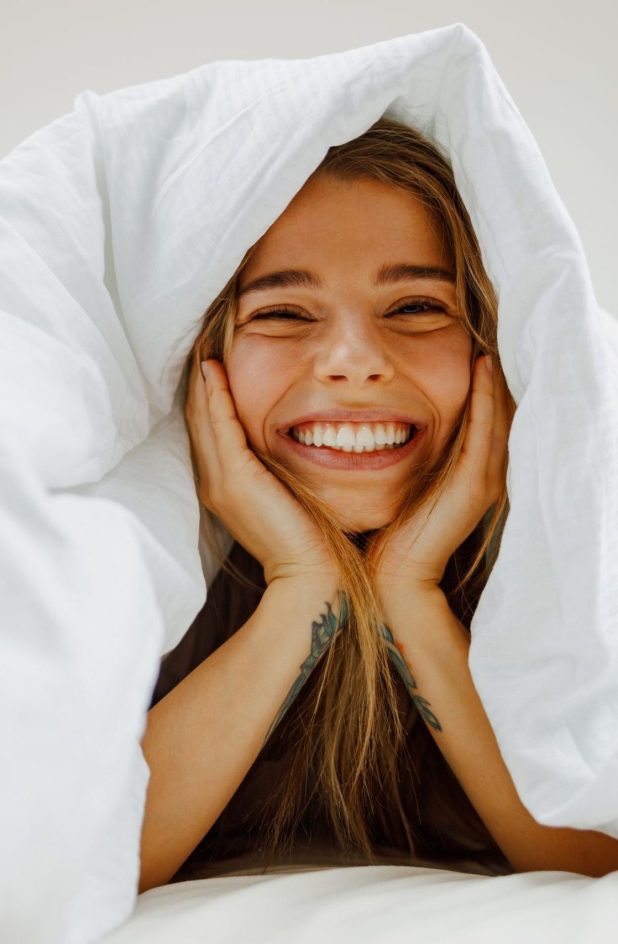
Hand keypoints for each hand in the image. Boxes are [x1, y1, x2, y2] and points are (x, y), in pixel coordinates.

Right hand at [184, 349, 337, 586]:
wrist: (309, 575)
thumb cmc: (307, 539)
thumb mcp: (284, 496)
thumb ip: (275, 470)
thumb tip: (284, 443)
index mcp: (224, 487)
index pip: (208, 432)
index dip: (206, 397)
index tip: (210, 363)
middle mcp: (214, 482)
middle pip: (197, 420)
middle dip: (198, 383)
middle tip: (199, 343)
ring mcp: (221, 481)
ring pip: (202, 418)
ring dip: (201, 381)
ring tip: (202, 347)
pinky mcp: (236, 478)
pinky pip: (220, 426)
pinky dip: (215, 395)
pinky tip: (212, 369)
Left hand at [367, 354, 511, 598]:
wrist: (396, 576)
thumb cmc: (394, 534)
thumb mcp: (410, 486)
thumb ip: (417, 459)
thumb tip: (397, 428)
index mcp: (474, 477)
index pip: (488, 423)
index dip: (487, 390)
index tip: (477, 355)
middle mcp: (488, 476)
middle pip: (502, 416)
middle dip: (497, 380)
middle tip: (489, 341)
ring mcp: (485, 480)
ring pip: (499, 418)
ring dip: (495, 381)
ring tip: (489, 346)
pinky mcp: (474, 483)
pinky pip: (484, 429)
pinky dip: (485, 397)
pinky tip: (481, 369)